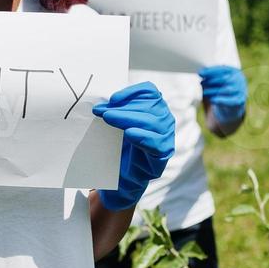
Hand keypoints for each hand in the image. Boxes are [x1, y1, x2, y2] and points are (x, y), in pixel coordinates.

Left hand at [92, 82, 175, 211]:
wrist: (122, 176)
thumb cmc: (119, 146)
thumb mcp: (116, 125)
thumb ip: (115, 111)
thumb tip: (101, 104)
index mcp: (154, 107)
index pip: (149, 91)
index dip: (131, 92)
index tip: (112, 99)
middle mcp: (164, 118)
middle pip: (149, 105)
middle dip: (123, 107)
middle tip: (102, 112)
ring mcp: (167, 135)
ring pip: (153, 121)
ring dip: (128, 119)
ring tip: (109, 119)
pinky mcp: (164, 152)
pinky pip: (157, 142)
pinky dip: (143, 137)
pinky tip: (130, 134)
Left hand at [199, 64, 246, 125]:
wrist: (233, 106)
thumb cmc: (222, 89)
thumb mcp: (218, 81)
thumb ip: (212, 76)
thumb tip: (201, 73)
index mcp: (234, 71)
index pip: (222, 69)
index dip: (210, 71)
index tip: (200, 73)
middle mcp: (239, 79)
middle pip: (224, 78)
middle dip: (211, 80)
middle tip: (201, 83)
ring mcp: (241, 90)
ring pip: (226, 89)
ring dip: (213, 91)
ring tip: (204, 92)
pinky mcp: (240, 100)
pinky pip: (230, 100)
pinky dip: (221, 100)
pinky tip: (212, 100)